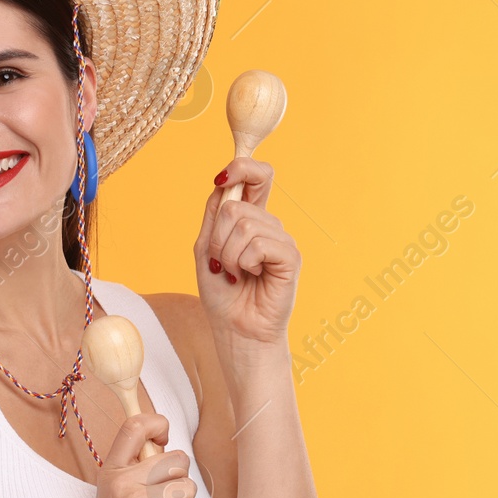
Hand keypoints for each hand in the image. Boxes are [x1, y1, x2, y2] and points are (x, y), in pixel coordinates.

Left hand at [194, 157, 301, 345]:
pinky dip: (245, 262)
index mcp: (250, 218)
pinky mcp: (290, 256)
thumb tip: (223, 181)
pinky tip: (251, 275)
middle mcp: (268, 225)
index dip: (241, 168)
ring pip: (243, 225)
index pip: (256, 177)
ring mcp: (281, 239)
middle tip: (220, 263)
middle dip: (216, 237)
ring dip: (227, 255)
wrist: (235, 329)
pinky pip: (259, 244)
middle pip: (235, 204)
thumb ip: (214, 215)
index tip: (223, 176)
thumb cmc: (222, 293)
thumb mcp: (206, 248)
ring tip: (234, 273)